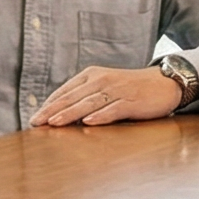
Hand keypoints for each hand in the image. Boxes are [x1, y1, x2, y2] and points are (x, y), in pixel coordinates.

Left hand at [29, 65, 182, 127]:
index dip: (49, 105)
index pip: (65, 91)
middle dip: (52, 111)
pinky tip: (89, 123)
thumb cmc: (130, 88)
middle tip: (36, 123)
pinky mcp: (131, 100)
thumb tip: (60, 114)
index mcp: (91, 75)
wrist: (163, 83)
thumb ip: (85, 97)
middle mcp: (101, 80)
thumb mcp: (104, 87)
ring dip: (70, 113)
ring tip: (54, 123)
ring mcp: (116, 90)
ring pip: (88, 103)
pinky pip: (113, 109)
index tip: (34, 118)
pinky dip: (100, 116)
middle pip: (73, 97)